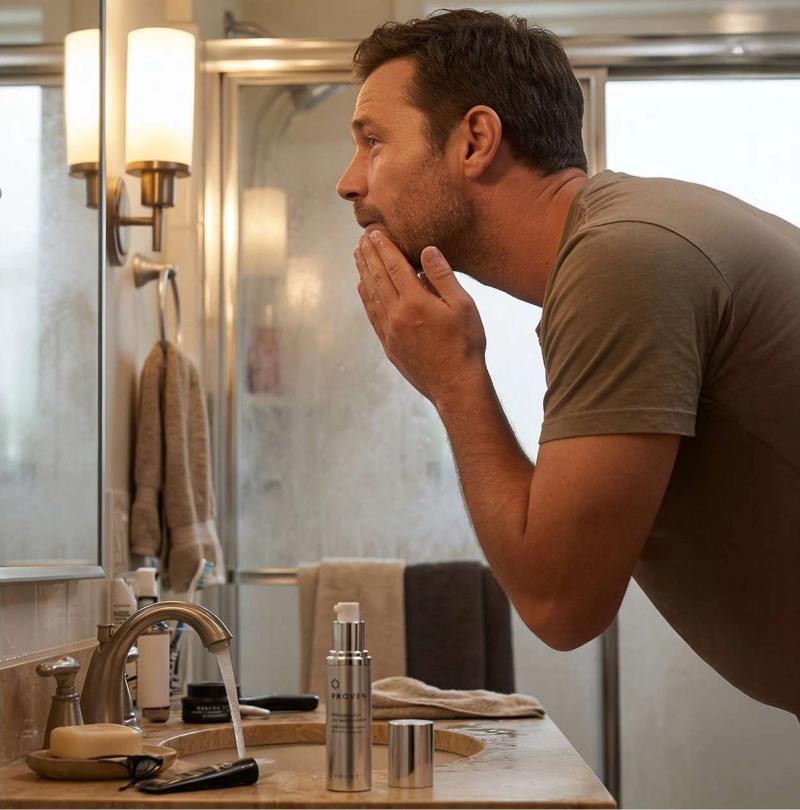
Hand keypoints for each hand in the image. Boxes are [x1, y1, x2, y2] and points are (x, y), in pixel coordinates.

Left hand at [354, 230, 487, 404]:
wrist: (455, 386)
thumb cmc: (465, 344)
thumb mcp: (463, 306)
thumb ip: (442, 277)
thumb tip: (426, 250)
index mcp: (415, 302)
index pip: (394, 266)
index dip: (383, 247)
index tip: (374, 232)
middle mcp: (397, 315)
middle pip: (377, 278)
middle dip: (369, 255)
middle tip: (362, 238)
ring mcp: (390, 332)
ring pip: (371, 295)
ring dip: (363, 273)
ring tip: (358, 256)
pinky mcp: (389, 346)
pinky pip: (372, 315)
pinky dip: (365, 297)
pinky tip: (362, 287)